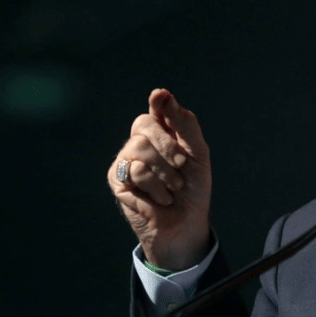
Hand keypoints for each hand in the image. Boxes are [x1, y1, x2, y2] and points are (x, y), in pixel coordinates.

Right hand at [108, 88, 212, 269]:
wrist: (186, 223)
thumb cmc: (194, 188)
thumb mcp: (197, 153)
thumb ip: (184, 124)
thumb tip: (160, 93)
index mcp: (162, 132)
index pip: (157, 109)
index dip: (158, 102)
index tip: (160, 97)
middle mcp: (141, 141)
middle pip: (145, 124)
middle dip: (168, 145)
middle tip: (181, 165)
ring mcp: (127, 159)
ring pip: (140, 149)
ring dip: (165, 173)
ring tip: (173, 188)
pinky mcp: (118, 179)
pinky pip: (135, 171)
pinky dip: (155, 187)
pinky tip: (160, 199)